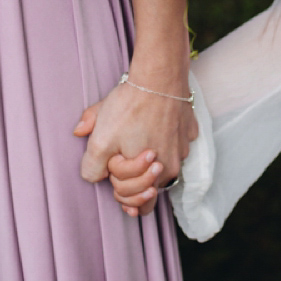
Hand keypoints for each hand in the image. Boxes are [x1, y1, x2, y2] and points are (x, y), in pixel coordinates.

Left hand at [74, 70, 197, 215]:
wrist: (159, 76)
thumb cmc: (130, 109)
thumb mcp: (99, 141)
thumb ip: (91, 167)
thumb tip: (93, 173)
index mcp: (153, 176)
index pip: (137, 204)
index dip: (119, 188)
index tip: (113, 169)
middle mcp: (174, 167)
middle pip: (151, 186)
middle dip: (134, 177)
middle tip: (122, 155)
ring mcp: (184, 148)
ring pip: (163, 162)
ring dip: (149, 157)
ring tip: (136, 135)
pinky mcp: (189, 130)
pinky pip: (174, 141)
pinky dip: (163, 137)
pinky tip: (152, 122)